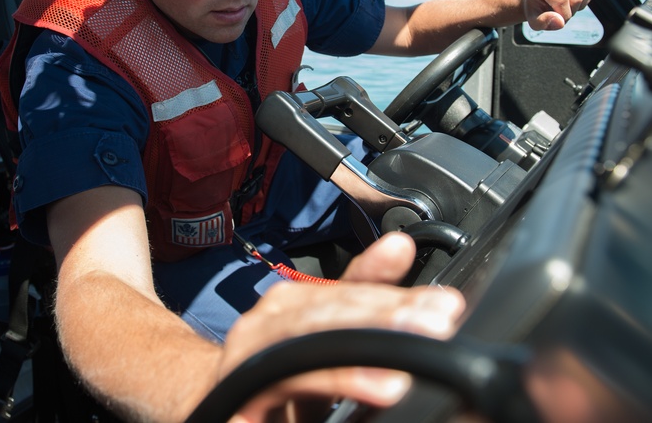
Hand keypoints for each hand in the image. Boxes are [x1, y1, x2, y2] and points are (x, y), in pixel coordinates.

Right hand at [222, 232, 465, 421]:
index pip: (351, 293)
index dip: (398, 298)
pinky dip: (328, 382)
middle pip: (330, 314)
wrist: (206, 408)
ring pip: (304, 344)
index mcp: (293, 305)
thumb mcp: (326, 336)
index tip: (446, 307)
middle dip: (386, 318)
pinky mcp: (237, 393)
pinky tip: (366, 388)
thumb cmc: (278, 375)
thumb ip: (363, 294)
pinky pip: (282, 383)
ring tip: (402, 370)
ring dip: (356, 354)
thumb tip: (402, 246)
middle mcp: (267, 323)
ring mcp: (249, 357)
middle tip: (436, 325)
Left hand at [524, 0, 596, 30]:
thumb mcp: (535, 21)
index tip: (558, 18)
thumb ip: (544, 23)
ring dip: (581, 3)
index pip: (561, 0)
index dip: (565, 15)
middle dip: (572, 10)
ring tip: (568, 3)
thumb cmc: (537, 8)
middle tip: (563, 10)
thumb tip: (559, 21)